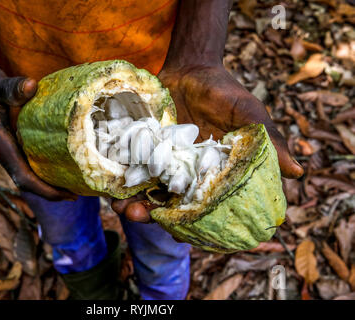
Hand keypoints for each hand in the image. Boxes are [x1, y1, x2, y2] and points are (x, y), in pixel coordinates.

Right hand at [0, 64, 76, 200]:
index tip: (67, 196)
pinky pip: (26, 162)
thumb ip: (9, 87)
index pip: (23, 177)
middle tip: (77, 194)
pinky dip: (42, 168)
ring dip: (47, 182)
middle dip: (50, 191)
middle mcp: (1, 151)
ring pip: (26, 174)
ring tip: (72, 183)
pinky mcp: (9, 142)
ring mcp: (4, 148)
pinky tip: (59, 163)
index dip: (45, 190)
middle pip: (26, 182)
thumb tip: (30, 86)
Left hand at [113, 64, 302, 221]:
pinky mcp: (144, 151)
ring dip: (134, 204)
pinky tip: (110, 189)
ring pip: (148, 193)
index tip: (184, 233)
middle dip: (157, 217)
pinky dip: (121, 182)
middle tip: (142, 218)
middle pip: (172, 205)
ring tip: (123, 209)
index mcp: (213, 175)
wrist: (191, 68)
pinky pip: (132, 172)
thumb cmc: (223, 91)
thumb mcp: (247, 112)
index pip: (205, 207)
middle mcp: (187, 175)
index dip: (195, 223)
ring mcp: (163, 165)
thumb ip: (267, 140)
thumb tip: (297, 172)